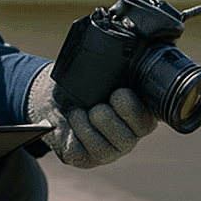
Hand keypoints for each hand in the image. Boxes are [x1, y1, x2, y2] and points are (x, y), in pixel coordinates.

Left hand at [26, 63, 159, 168]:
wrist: (53, 94)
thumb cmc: (83, 82)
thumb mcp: (102, 71)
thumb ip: (121, 65)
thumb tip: (134, 41)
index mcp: (139, 115)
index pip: (147, 121)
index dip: (132, 109)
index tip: (118, 92)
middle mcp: (128, 137)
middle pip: (127, 137)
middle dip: (107, 117)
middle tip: (97, 104)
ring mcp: (108, 151)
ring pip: (105, 147)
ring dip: (88, 123)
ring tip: (80, 111)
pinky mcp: (86, 158)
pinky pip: (84, 152)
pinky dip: (75, 132)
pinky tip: (73, 120)